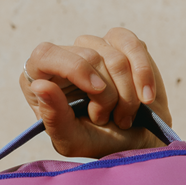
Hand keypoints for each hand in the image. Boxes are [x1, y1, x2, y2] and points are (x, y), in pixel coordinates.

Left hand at [19, 30, 171, 158]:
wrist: (134, 140)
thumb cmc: (96, 141)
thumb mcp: (71, 140)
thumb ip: (53, 117)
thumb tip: (39, 85)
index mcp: (40, 78)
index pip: (45, 55)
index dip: (74, 68)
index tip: (97, 91)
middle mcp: (64, 57)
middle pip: (88, 57)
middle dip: (106, 95)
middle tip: (106, 120)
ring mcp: (92, 46)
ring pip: (114, 56)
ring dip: (126, 94)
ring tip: (123, 117)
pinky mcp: (119, 42)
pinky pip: (134, 46)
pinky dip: (143, 75)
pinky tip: (146, 98)